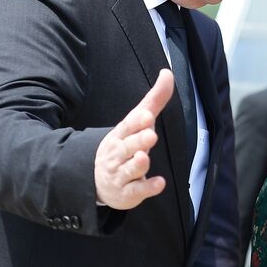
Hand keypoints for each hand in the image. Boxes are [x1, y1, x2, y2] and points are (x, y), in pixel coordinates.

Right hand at [95, 69, 173, 209]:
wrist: (98, 180)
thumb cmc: (125, 146)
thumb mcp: (138, 123)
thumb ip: (154, 100)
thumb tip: (168, 73)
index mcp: (121, 135)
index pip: (128, 126)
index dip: (137, 122)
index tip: (147, 115)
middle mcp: (118, 154)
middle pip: (127, 147)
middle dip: (138, 141)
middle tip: (151, 135)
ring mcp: (121, 174)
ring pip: (129, 169)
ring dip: (137, 164)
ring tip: (145, 157)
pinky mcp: (127, 192)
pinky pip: (136, 190)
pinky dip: (147, 187)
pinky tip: (159, 183)